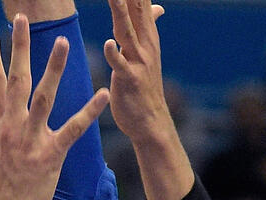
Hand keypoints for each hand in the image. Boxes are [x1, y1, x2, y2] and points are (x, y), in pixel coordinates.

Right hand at [0, 15, 108, 199]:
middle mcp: (9, 129)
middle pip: (14, 80)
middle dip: (18, 47)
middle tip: (22, 18)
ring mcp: (28, 143)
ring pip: (42, 97)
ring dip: (54, 68)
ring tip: (64, 42)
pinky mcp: (49, 158)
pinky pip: (72, 130)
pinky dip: (89, 111)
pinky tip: (102, 93)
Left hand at [103, 0, 168, 144]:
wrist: (149, 120)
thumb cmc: (142, 85)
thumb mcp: (146, 52)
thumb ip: (147, 27)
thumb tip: (155, 6)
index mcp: (145, 36)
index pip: (140, 2)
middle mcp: (144, 44)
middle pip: (135, 10)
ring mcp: (139, 61)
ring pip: (128, 33)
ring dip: (121, 13)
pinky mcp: (130, 80)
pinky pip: (122, 65)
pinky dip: (117, 54)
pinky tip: (110, 42)